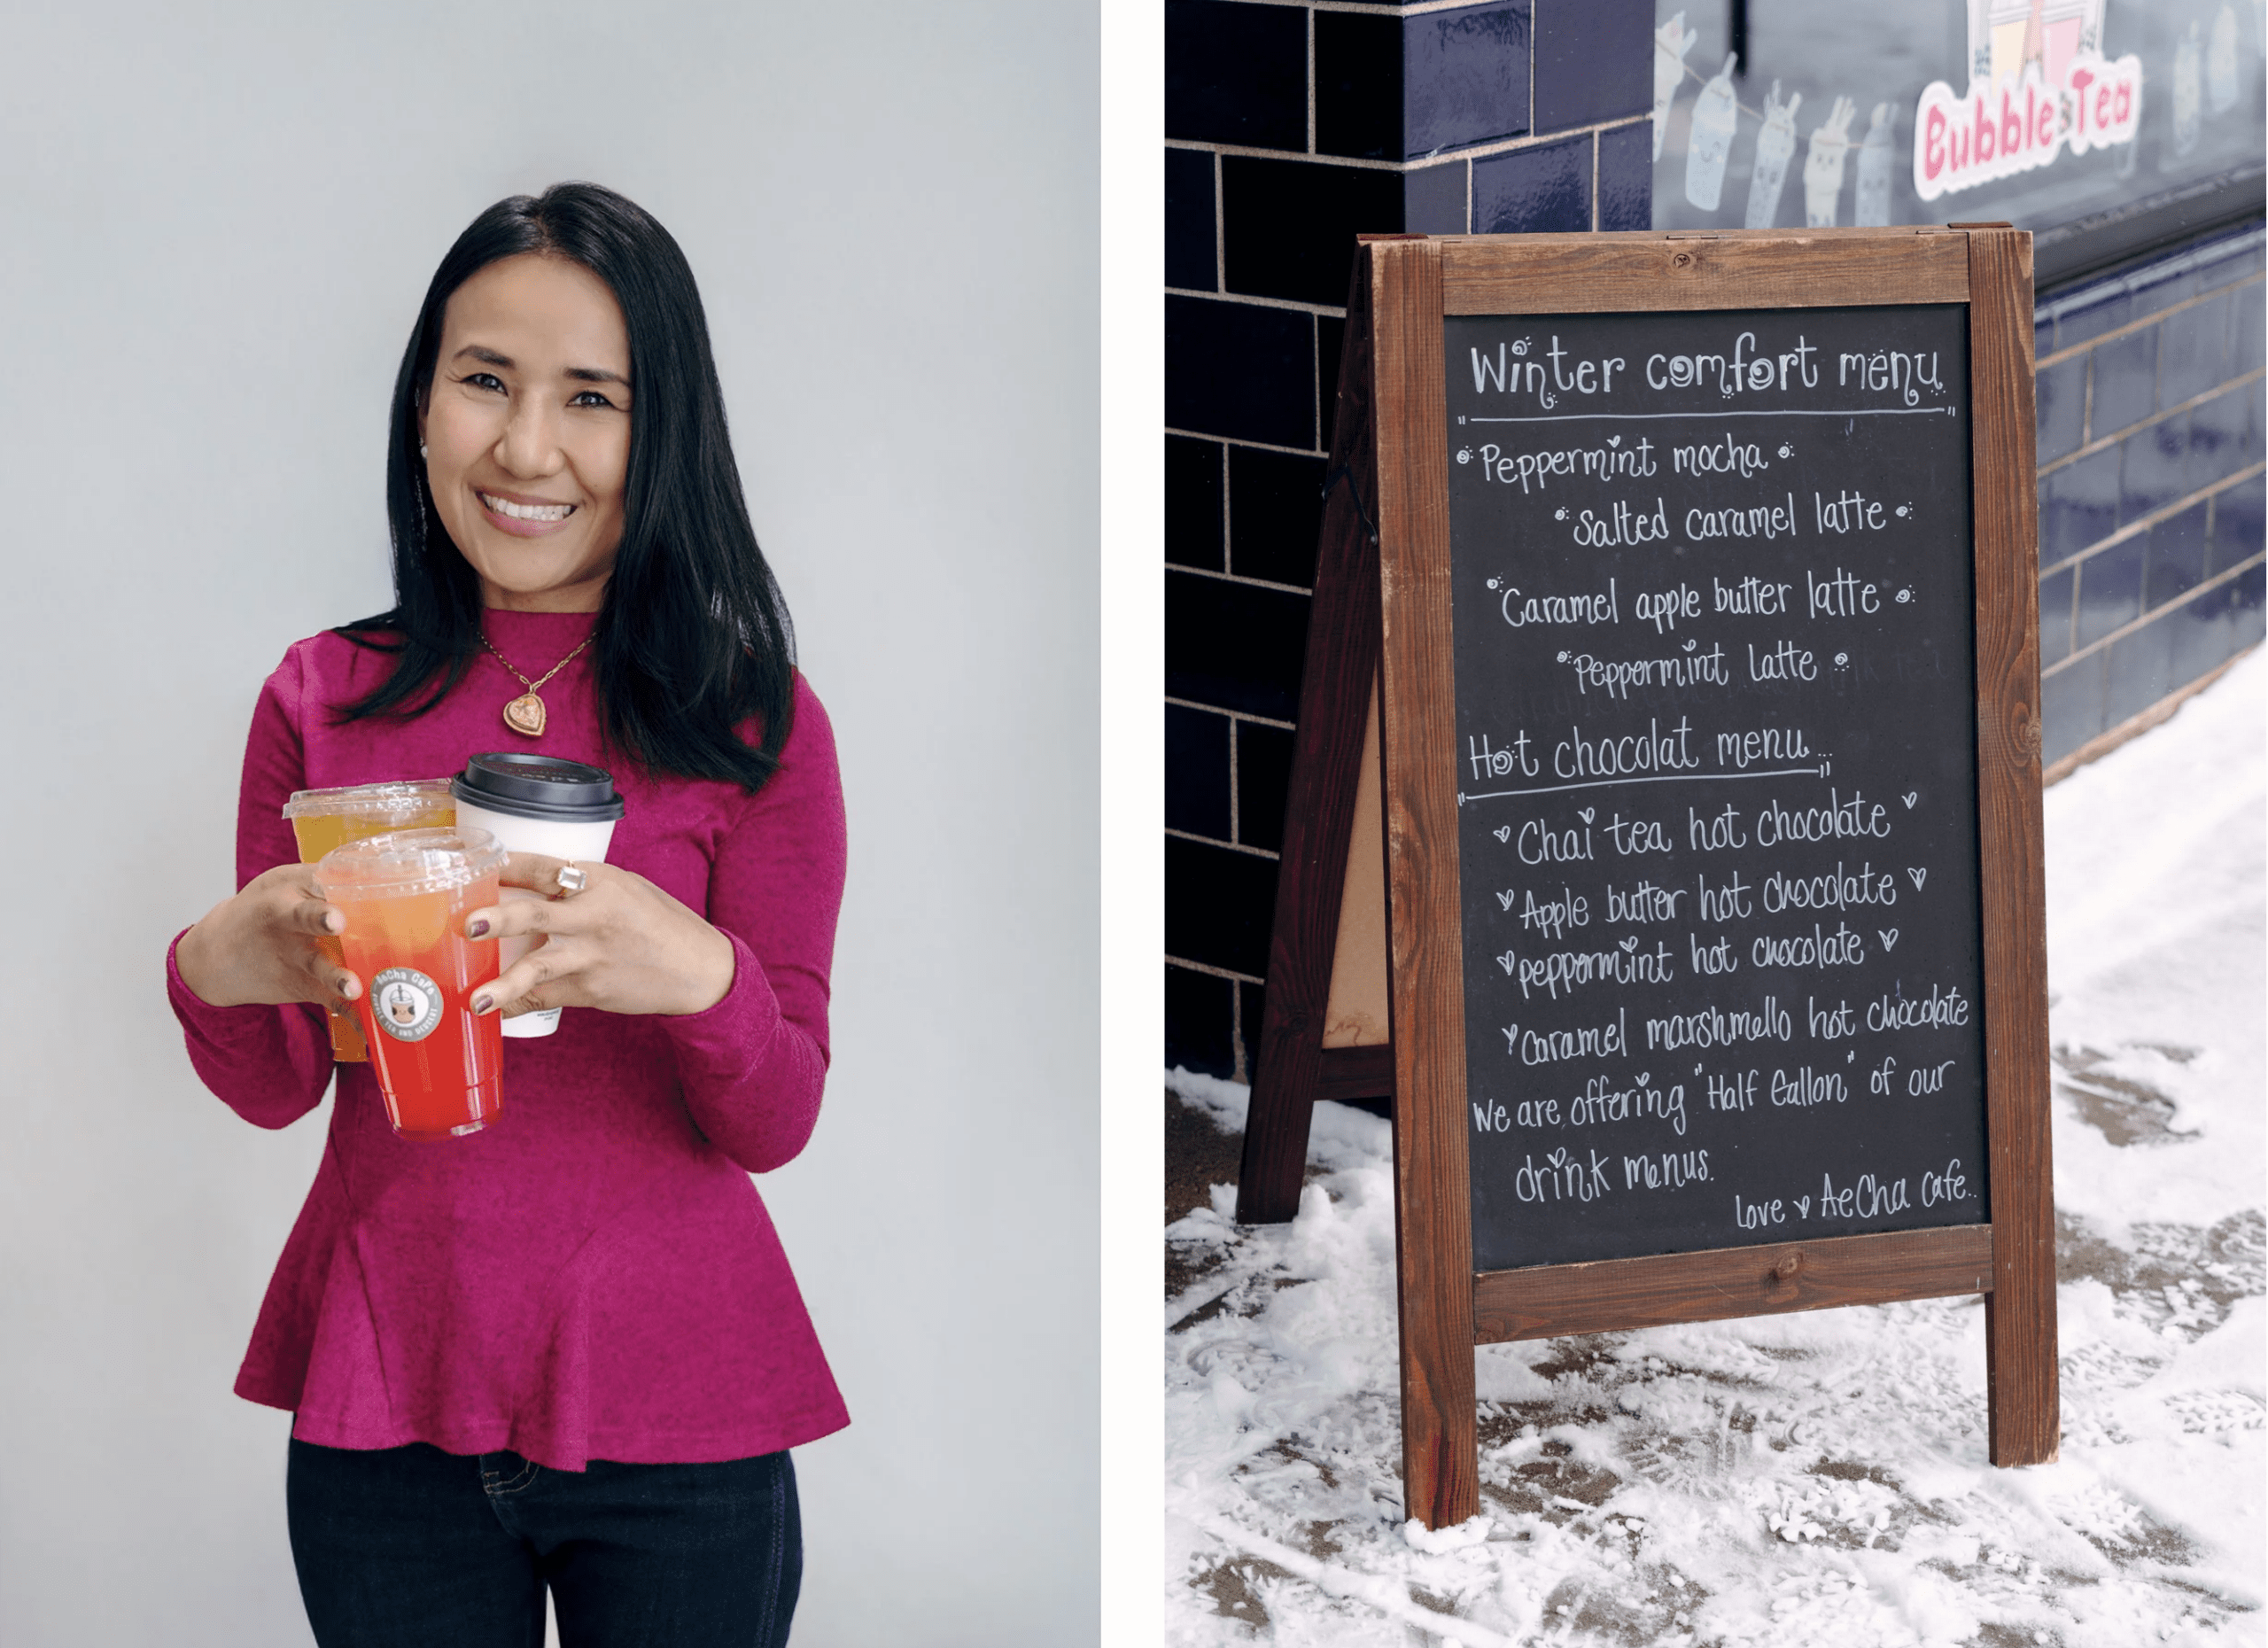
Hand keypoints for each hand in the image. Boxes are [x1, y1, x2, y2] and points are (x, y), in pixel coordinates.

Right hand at [176, 864, 360, 1011]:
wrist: (216, 953)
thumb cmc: (266, 909)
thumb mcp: (285, 883)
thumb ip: (326, 879)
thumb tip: (386, 873)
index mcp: (287, 889)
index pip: (314, 879)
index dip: (333, 879)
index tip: (350, 879)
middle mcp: (286, 922)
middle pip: (304, 917)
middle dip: (321, 918)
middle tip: (337, 921)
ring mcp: (292, 957)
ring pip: (316, 966)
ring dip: (336, 977)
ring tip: (354, 987)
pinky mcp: (300, 985)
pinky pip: (328, 1000)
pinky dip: (351, 1013)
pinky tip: (371, 1025)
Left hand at [466, 855, 735, 1019]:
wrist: (699, 968)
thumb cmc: (659, 922)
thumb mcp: (626, 888)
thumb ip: (580, 888)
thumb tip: (525, 887)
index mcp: (602, 882)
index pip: (547, 868)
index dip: (509, 866)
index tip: (477, 865)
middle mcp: (596, 917)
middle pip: (539, 915)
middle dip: (501, 919)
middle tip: (469, 924)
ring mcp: (593, 957)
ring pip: (541, 968)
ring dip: (505, 983)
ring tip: (475, 1000)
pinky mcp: (592, 990)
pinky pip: (545, 998)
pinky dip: (517, 1004)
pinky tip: (493, 1011)